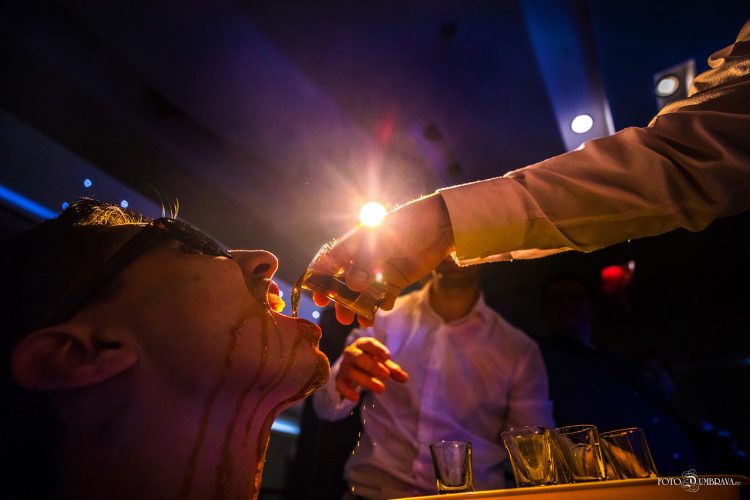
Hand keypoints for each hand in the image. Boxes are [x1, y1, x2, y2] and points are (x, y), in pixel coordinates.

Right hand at [312, 193, 454, 324]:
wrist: (441, 226)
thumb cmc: (408, 225)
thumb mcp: (384, 240)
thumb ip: (366, 263)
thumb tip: (352, 286)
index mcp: (354, 244)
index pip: (330, 263)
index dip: (321, 280)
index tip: (319, 297)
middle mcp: (363, 259)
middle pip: (344, 284)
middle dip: (342, 302)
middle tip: (343, 317)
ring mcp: (379, 271)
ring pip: (363, 295)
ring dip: (360, 308)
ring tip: (363, 321)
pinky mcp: (396, 281)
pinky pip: (383, 297)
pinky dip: (382, 304)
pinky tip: (385, 305)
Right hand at [335, 337, 408, 401]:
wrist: (352, 368)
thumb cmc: (370, 361)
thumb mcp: (382, 363)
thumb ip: (393, 370)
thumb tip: (404, 378)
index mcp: (362, 345)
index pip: (368, 344)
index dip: (377, 349)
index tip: (388, 357)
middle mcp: (351, 354)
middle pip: (359, 358)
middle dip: (373, 366)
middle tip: (387, 375)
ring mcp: (344, 367)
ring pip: (351, 372)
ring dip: (366, 380)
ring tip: (381, 388)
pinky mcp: (340, 380)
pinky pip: (341, 386)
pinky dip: (347, 392)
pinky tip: (357, 398)